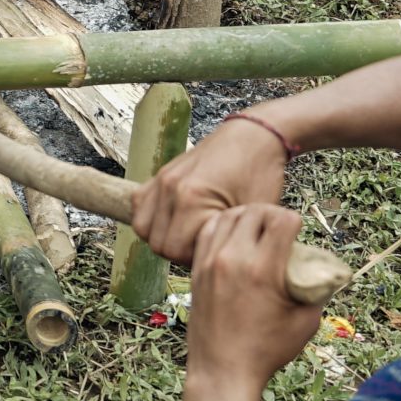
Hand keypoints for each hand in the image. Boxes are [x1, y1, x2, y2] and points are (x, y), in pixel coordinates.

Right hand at [135, 114, 292, 264]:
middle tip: (206, 243)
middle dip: (181, 250)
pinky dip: (153, 218)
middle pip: (158, 243)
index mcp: (191, 198)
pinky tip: (175, 218)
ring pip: (143, 228)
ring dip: (163, 236)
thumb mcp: (253, 214)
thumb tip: (215, 263)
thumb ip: (227, 240)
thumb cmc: (260, 173)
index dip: (197, 257)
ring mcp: (161, 179)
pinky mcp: (159, 174)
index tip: (217, 250)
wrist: (254, 137)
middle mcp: (169, 188)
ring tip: (190, 232)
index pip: (177, 251)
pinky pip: (140, 206)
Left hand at [185, 204, 322, 394]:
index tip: (298, 234)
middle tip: (280, 228)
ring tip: (259, 230)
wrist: (222, 370)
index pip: (282, 220)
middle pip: (255, 211)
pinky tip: (235, 237)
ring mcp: (210, 262)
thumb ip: (317, 289)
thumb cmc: (268, 349)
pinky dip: (223, 226)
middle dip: (273, 214)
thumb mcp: (306, 321)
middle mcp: (233, 260)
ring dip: (248, 217)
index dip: (295, 221)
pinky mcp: (196, 269)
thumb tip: (325, 269)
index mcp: (263, 270)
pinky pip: (207, 231)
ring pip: (228, 216)